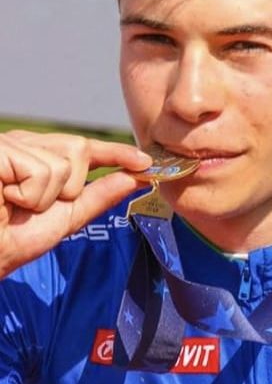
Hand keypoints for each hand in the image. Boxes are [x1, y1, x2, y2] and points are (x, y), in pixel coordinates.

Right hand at [0, 130, 151, 277]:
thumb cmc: (14, 238)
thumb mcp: (67, 216)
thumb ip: (99, 195)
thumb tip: (134, 178)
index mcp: (38, 155)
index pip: (84, 148)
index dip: (116, 152)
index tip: (145, 163)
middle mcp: (24, 144)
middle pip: (79, 149)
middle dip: (68, 187)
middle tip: (33, 206)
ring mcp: (10, 144)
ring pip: (63, 164)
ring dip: (44, 198)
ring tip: (14, 205)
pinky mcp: (0, 150)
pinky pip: (43, 171)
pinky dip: (31, 196)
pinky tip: (5, 199)